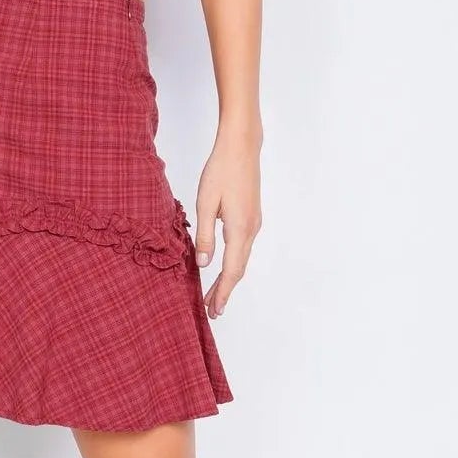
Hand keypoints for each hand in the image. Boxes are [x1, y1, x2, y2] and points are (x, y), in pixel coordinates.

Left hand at [193, 125, 262, 317]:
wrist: (242, 147)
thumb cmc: (220, 171)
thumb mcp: (205, 203)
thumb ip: (204, 236)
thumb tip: (203, 264)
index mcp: (239, 229)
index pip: (232, 270)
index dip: (222, 292)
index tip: (214, 311)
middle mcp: (251, 230)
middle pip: (239, 269)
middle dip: (225, 291)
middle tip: (212, 311)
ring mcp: (254, 223)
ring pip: (241, 259)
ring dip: (229, 278)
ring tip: (214, 293)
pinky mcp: (252, 216)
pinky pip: (243, 247)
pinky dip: (233, 262)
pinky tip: (223, 266)